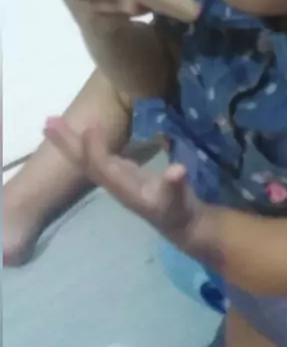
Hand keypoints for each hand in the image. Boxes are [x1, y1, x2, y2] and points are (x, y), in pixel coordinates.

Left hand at [44, 118, 205, 249]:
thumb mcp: (178, 199)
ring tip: (53, 123)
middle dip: (67, 144)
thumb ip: (175, 185)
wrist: (179, 224)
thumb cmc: (178, 210)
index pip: (103, 167)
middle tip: (47, 122)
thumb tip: (177, 170)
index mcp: (124, 188)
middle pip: (85, 162)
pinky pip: (96, 157)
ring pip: (87, 159)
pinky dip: (85, 144)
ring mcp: (115, 178)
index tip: (90, 126)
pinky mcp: (120, 174)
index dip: (95, 149)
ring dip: (70, 142)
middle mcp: (114, 182)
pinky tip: (79, 133)